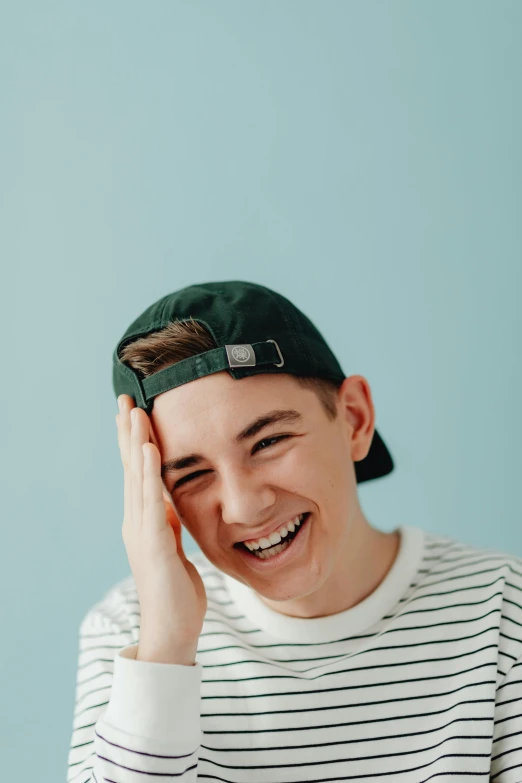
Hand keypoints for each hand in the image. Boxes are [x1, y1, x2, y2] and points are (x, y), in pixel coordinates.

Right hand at [116, 394, 206, 664]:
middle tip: (125, 399)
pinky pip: (151, 502)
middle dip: (128, 433)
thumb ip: (169, 522)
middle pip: (130, 469)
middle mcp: (137, 522)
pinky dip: (148, 474)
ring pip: (136, 479)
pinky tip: (149, 450)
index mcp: (144, 521)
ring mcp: (142, 532)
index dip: (135, 442)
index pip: (138, 473)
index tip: (135, 411)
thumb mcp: (176, 547)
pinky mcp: (153, 544)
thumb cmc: (176, 592)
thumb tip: (170, 499)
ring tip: (135, 412)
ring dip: (136, 443)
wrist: (172, 632)